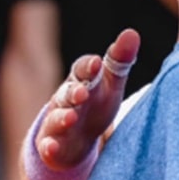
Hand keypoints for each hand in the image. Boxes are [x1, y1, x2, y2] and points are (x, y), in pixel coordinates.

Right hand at [35, 29, 140, 168]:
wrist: (75, 140)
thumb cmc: (95, 104)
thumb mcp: (110, 83)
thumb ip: (120, 60)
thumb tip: (132, 32)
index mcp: (81, 81)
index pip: (82, 69)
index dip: (89, 66)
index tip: (97, 63)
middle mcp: (65, 99)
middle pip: (67, 92)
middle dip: (74, 92)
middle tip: (83, 92)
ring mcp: (56, 121)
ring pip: (56, 117)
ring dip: (62, 117)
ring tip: (71, 117)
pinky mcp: (51, 144)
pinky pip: (47, 145)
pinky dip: (48, 145)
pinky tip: (51, 146)